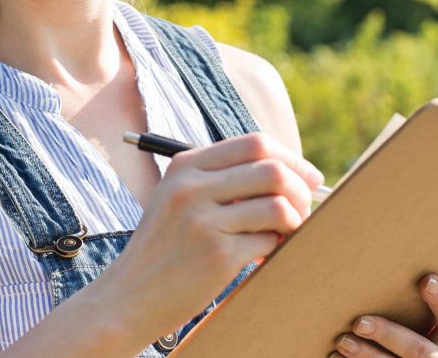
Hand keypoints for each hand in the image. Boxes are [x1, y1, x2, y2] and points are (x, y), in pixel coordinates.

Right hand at [92, 133, 323, 344]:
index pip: (254, 143)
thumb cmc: (164, 246)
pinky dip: (275, 247)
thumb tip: (288, 171)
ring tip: (285, 233)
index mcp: (185, 165)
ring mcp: (203, 220)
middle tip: (304, 208)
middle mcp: (192, 187)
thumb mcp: (177, 197)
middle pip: (272, 170)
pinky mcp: (216, 254)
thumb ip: (220, 178)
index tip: (308, 177)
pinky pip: (268, 241)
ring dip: (294, 221)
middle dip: (300, 189)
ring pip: (278, 206)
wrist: (129, 294)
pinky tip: (262, 255)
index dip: (291, 158)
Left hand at [331, 274, 437, 356]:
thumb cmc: (418, 323)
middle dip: (388, 334)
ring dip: (366, 354)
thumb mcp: (428, 314)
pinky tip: (336, 356)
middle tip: (359, 322)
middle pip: (418, 349)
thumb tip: (386, 238)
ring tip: (342, 341)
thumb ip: (415, 292)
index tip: (424, 279)